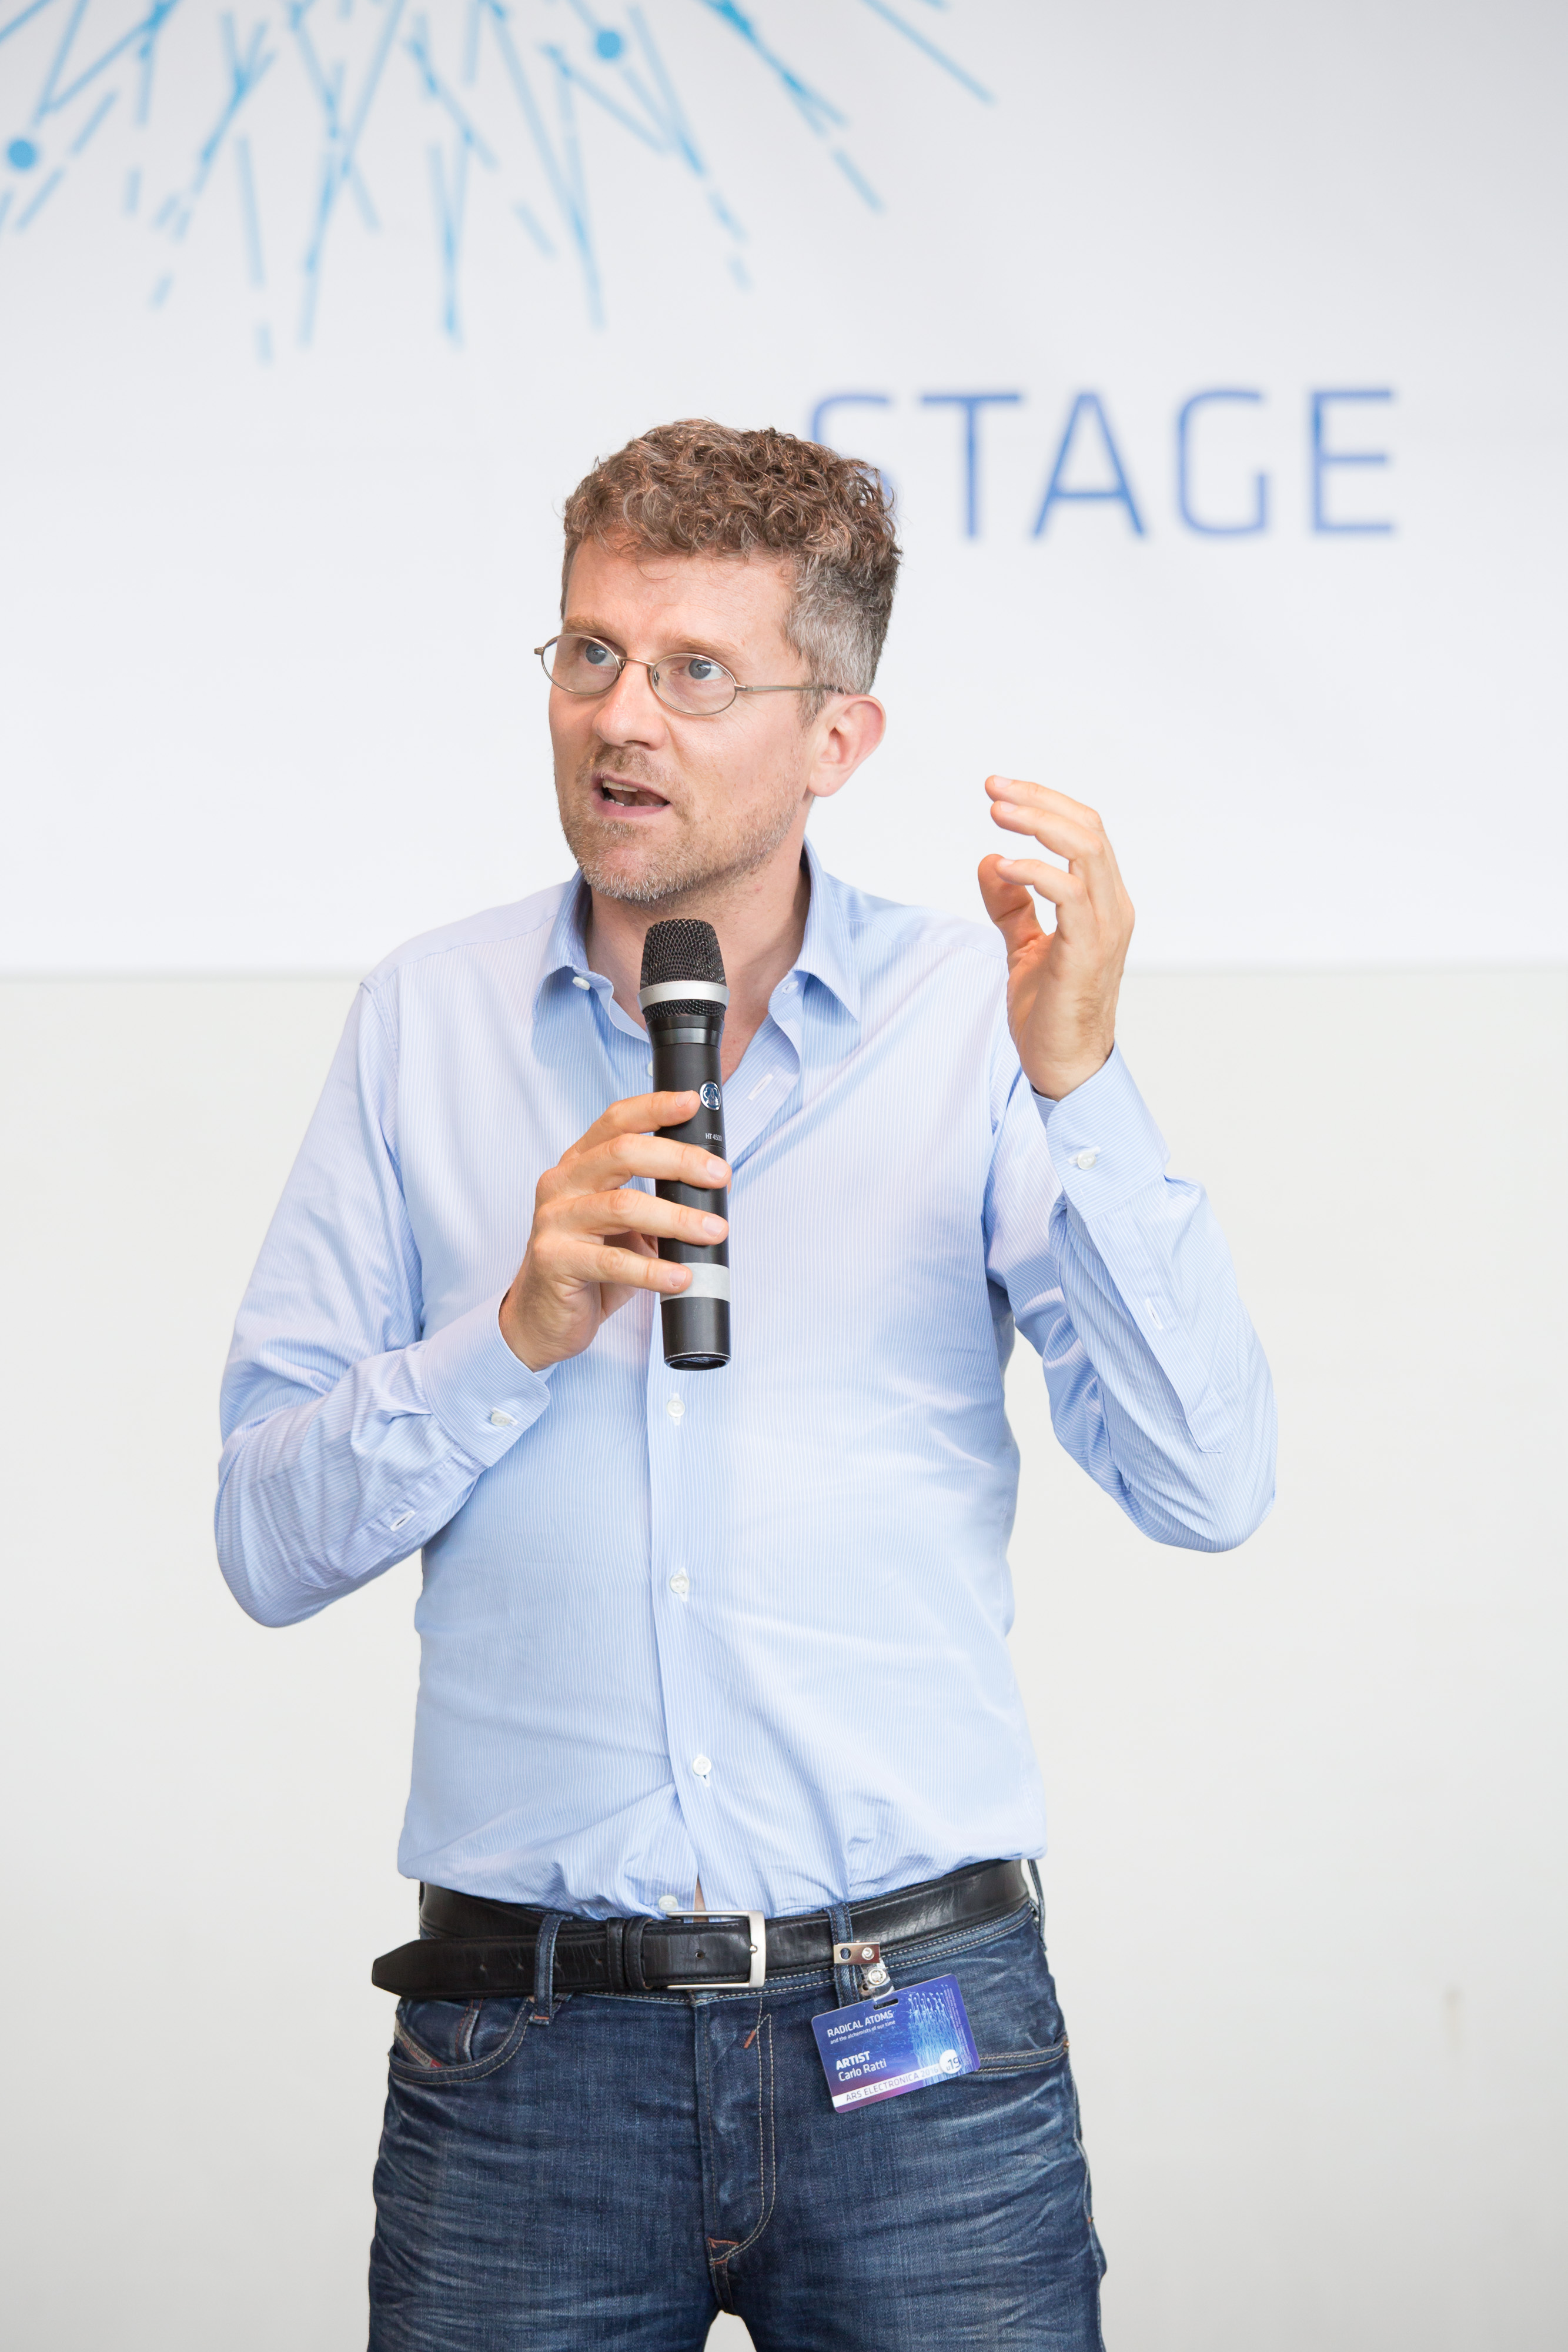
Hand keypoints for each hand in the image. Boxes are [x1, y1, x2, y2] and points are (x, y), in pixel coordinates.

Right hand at [499, 1093, 729, 1371]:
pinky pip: (613, 1261)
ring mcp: (554, 1221)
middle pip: (623, 1153)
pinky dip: (654, 1270)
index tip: (691, 1103)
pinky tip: (681, 1277)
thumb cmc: (591, 1266)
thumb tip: (715, 1185)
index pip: (615, 1121)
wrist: (544, 1317)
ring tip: (713, 1232)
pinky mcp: (555, 1260)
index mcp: (579, 1165)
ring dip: (677, 1218)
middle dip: (678, 1160)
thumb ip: (660, 1200)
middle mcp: (562, 1184)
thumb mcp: (627, 1225)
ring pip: (622, 1206)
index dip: (654, 1107)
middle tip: (718, 1176)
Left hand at [976, 776, 1134, 1099]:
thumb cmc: (1050, 1011)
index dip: (1045, 803)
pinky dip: (1036, 872)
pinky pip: (1069, 896)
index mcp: (1102, 902)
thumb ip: (1011, 905)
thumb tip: (990, 861)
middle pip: (1087, 829)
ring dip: (1038, 824)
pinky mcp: (1086, 952)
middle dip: (1039, 801)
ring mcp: (1104, 928)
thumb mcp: (1023, 946)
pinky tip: (1003, 865)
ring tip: (996, 813)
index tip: (1000, 791)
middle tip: (993, 790)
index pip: (1084, 831)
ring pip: (1085, 851)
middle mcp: (1112, 907)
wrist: (1065, 1067)